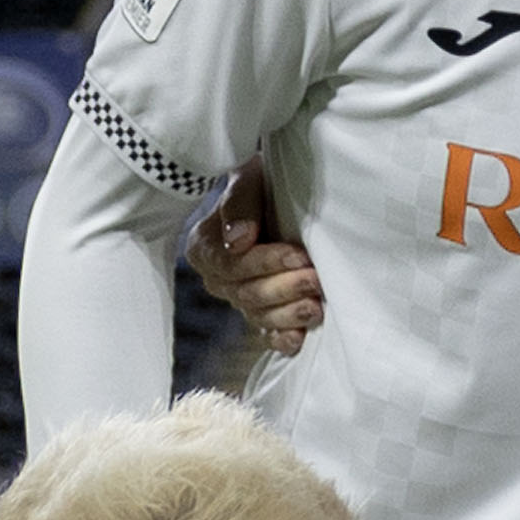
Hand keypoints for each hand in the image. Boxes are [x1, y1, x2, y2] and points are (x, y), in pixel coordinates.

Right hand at [186, 169, 327, 361]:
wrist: (276, 195)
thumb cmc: (260, 183)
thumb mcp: (248, 180)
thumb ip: (239, 204)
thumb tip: (239, 240)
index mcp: (204, 247)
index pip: (231, 264)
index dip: (264, 263)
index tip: (297, 254)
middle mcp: (217, 278)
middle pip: (247, 292)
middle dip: (283, 287)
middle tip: (315, 278)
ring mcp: (239, 298)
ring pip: (259, 315)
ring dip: (288, 313)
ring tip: (316, 305)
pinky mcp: (262, 312)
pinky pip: (267, 333)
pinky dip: (282, 338)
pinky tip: (299, 338)